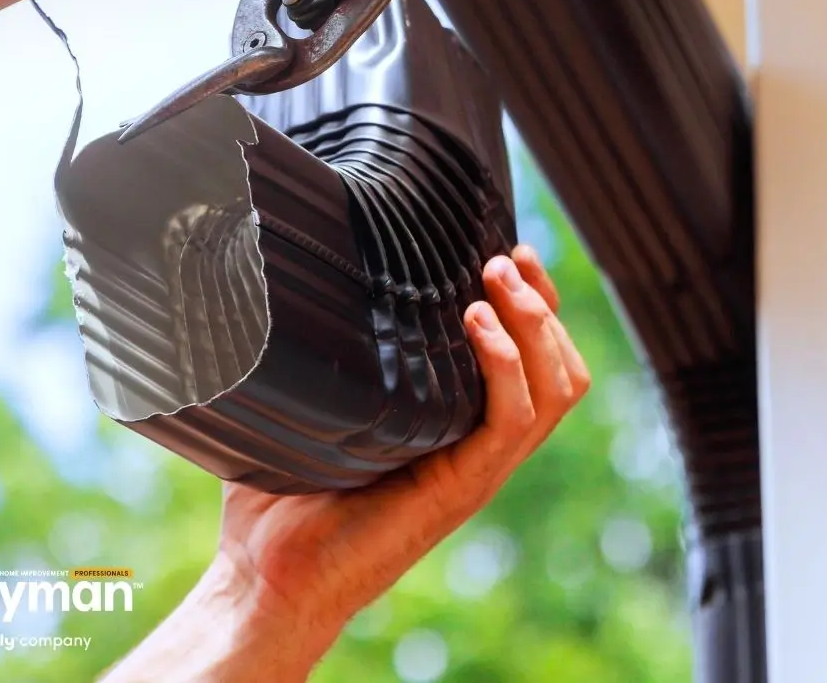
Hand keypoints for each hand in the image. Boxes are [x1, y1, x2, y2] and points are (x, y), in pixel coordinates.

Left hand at [104, 245, 588, 681]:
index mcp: (463, 426)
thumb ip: (334, 350)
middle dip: (544, 303)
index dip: (537, 303)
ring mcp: (478, 469)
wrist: (264, 575)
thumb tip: (300, 277)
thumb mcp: (323, 403)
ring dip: (534, 324)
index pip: (536, 359)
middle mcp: (483, 446)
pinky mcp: (461, 488)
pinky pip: (511, 420)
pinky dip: (504, 363)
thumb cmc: (283, 491)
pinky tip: (474, 322)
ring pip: (554, 390)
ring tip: (494, 279)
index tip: (512, 251)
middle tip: (505, 257)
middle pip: (562, 370)